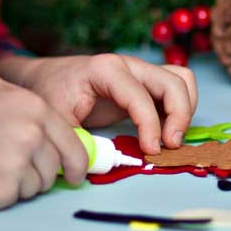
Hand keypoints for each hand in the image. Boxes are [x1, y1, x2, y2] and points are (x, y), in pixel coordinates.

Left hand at [0, 53, 197, 154]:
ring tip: (169, 139)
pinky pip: (175, 89)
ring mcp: (140, 71)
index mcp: (106, 70)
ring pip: (181, 80)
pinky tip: (164, 132)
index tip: (150, 152)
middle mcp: (129, 65)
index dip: (150, 126)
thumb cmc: (50, 94)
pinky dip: (179, 109)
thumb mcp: (56, 120)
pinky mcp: (146, 83)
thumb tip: (102, 165)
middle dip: (180, 115)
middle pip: (174, 81)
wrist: (45, 77)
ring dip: (184, 110)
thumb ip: (78, 143)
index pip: (141, 96)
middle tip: (169, 146)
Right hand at [0, 73, 87, 208]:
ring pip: (37, 186)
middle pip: (55, 168)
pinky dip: (0, 195)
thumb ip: (23, 99)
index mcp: (34, 107)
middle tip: (11, 168)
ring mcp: (17, 162)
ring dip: (20, 184)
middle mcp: (31, 134)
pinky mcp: (1, 190)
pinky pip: (15, 199)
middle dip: (40, 173)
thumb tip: (47, 119)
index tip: (75, 174)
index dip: (76, 163)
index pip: (72, 142)